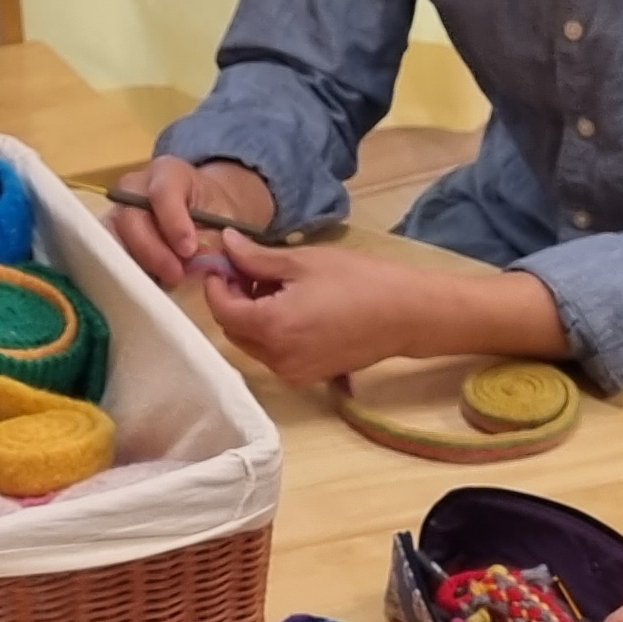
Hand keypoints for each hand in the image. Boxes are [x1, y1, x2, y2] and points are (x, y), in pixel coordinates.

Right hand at [107, 155, 277, 290]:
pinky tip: (150, 283)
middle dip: (153, 251)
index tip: (189, 250)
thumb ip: (214, 239)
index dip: (173, 223)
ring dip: (138, 264)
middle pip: (131, 216)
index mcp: (168, 173)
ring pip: (114, 237)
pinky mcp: (111, 234)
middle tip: (176, 275)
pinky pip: (109, 253)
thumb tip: (201, 264)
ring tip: (163, 282)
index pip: (162, 192)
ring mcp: (118, 210)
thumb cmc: (213, 213)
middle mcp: (135, 186)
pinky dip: (128, 271)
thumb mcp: (224, 219)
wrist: (203, 214)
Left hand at [194, 235, 427, 387]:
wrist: (406, 314)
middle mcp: (276, 357)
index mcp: (271, 326)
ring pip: (252, 343)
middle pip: (233, 329)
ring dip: (252, 316)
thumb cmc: (358, 281)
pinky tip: (291, 306)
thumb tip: (225, 244)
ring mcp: (292, 372)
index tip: (222, 262)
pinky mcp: (307, 377)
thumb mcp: (302, 261)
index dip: (216, 285)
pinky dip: (271, 332)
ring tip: (274, 286)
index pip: (222, 310)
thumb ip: (256, 258)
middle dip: (233, 300)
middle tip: (248, 269)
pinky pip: (274, 354)